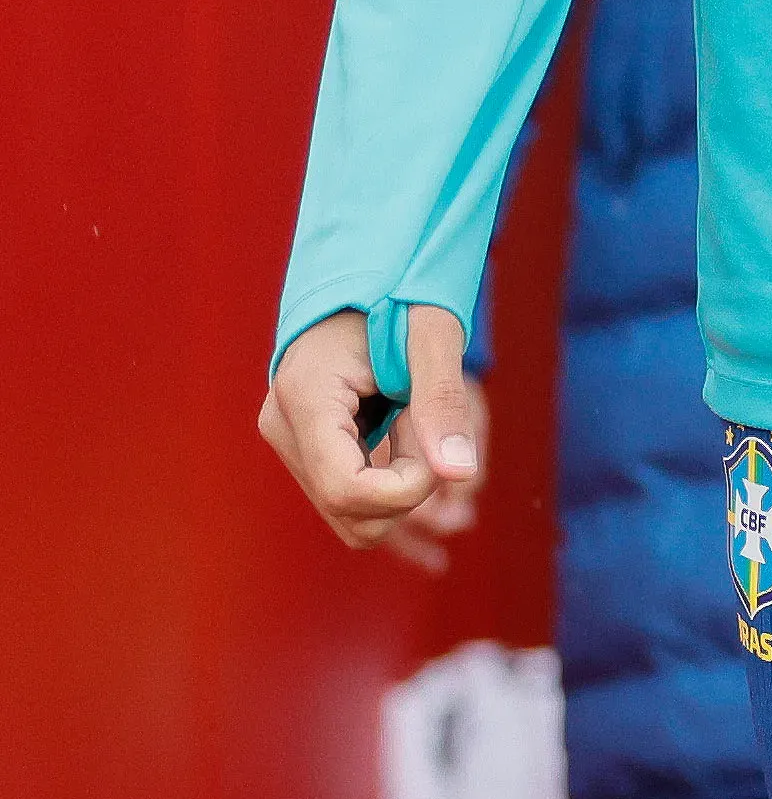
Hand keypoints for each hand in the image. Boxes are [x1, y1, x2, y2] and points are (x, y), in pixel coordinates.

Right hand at [260, 306, 486, 569]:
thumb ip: (444, 401)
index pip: (347, 489)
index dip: (406, 486)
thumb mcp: (431, 336)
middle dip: (407, 484)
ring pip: (351, 516)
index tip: (434, 442)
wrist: (360, 281)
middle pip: (351, 512)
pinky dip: (387, 479)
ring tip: (407, 419)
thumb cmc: (398, 294)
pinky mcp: (302, 451)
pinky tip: (394, 426)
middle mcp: (284, 429)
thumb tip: (462, 474)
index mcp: (306, 398)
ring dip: (398, 484)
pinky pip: (349, 500)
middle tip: (422, 420)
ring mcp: (288, 443)